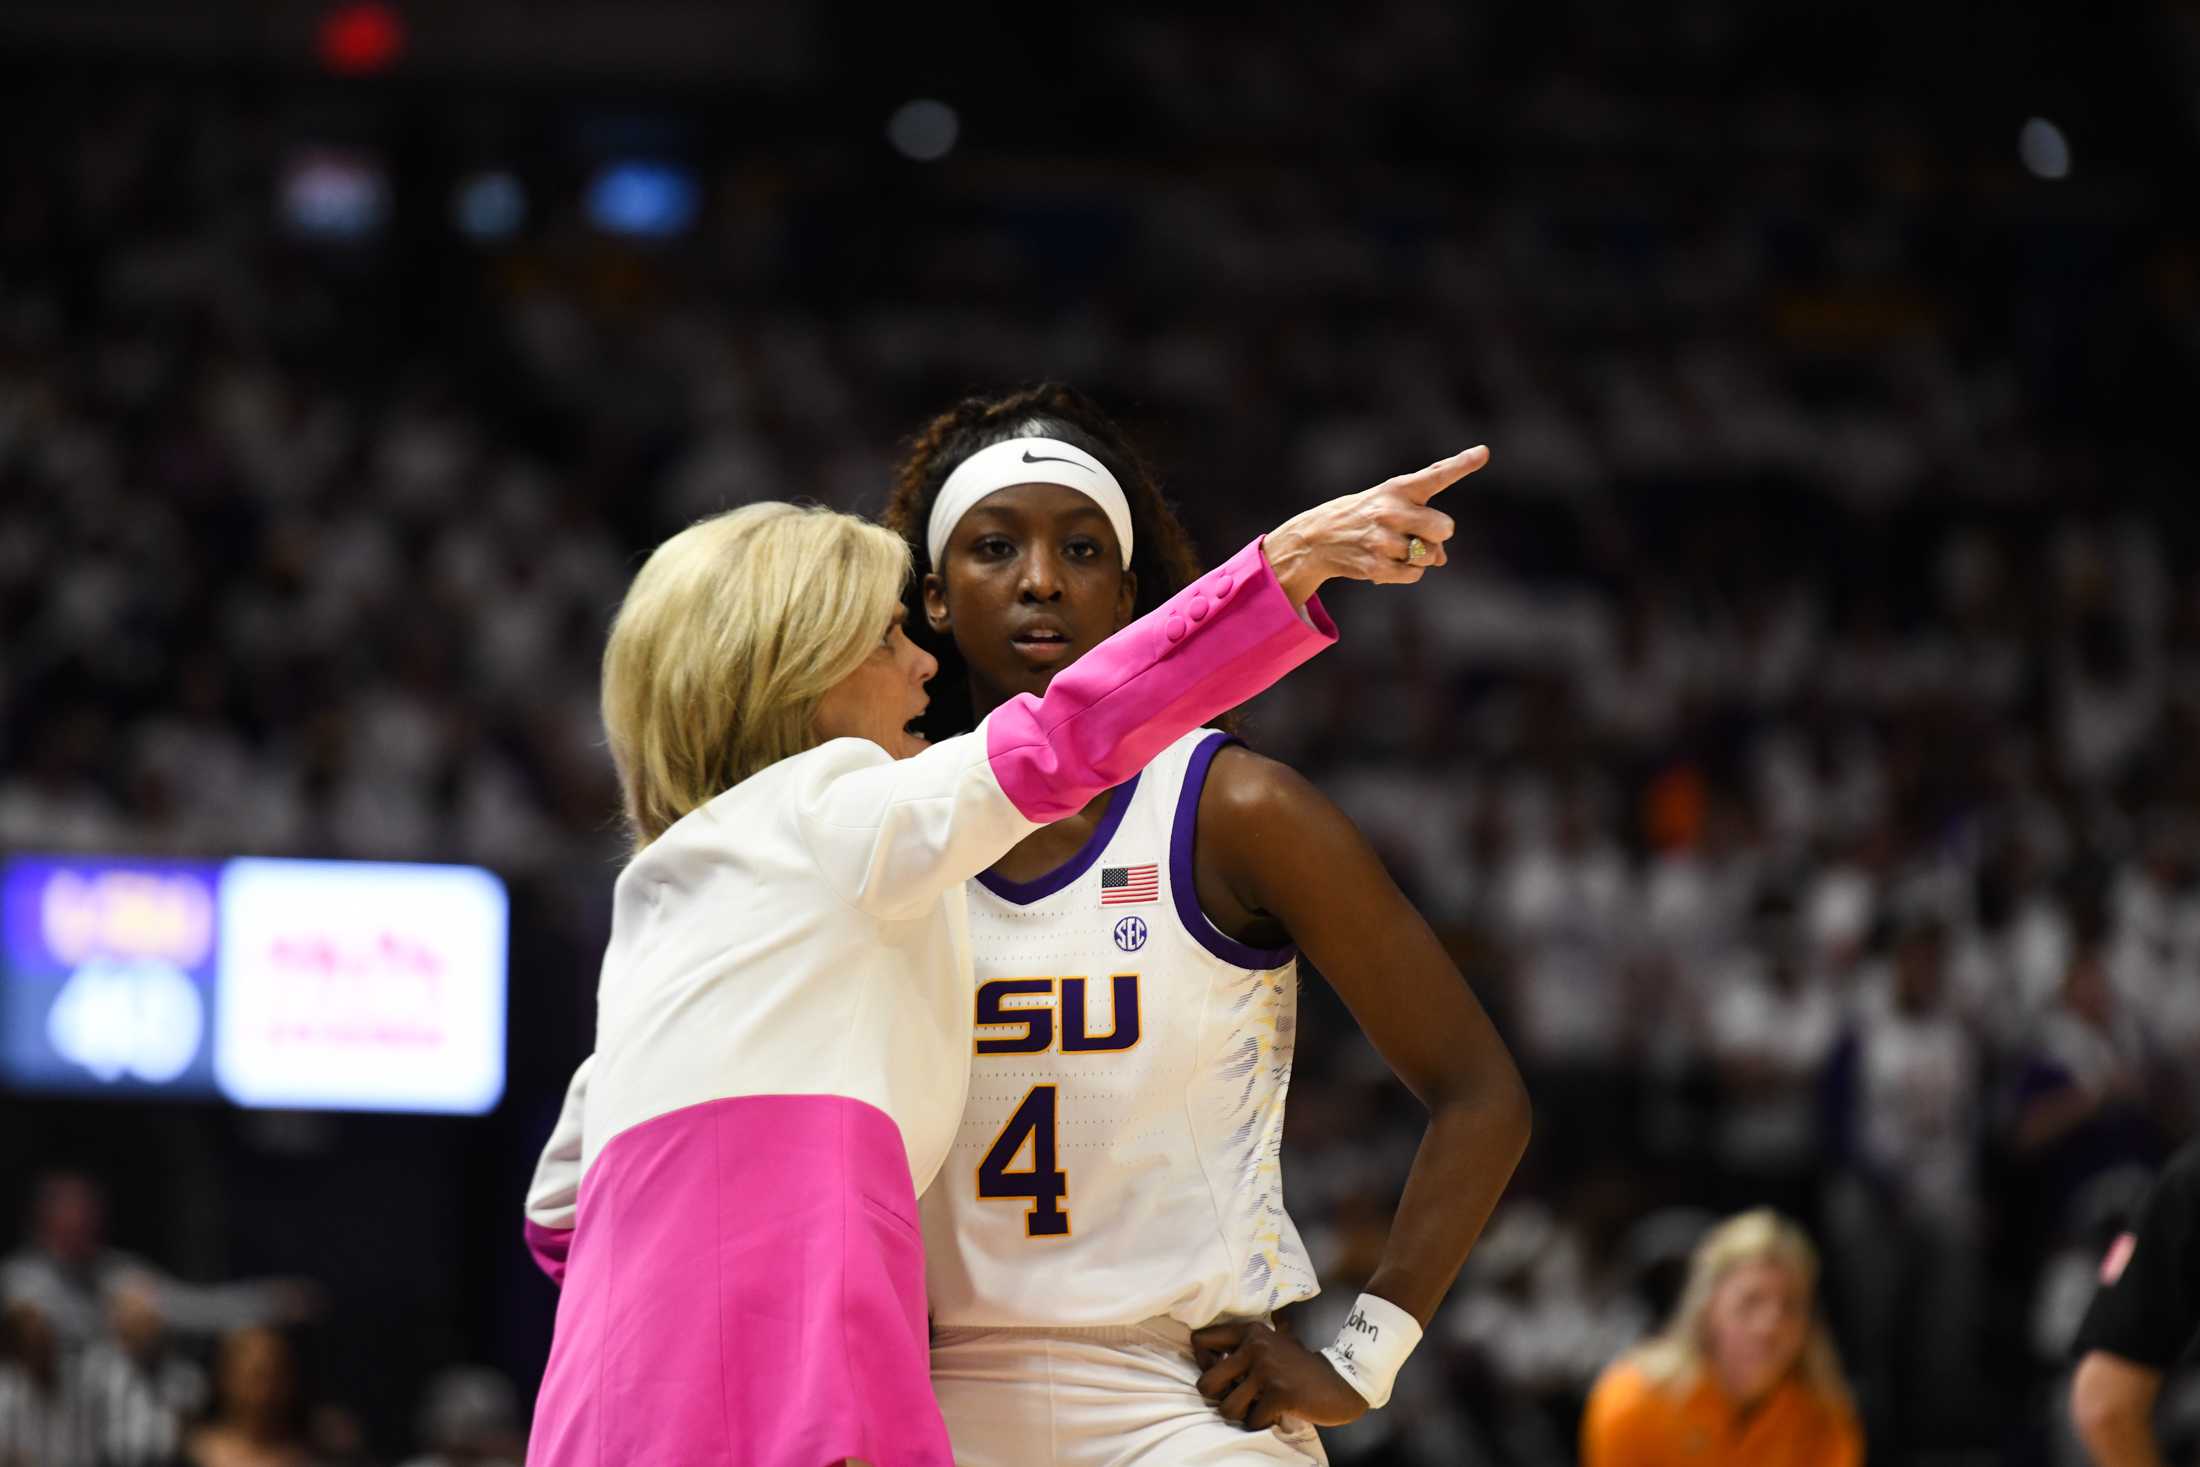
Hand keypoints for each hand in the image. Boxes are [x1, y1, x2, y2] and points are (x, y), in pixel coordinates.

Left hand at [1192, 1319, 1368, 1431]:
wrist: (1340, 1382)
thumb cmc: (1302, 1366)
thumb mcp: (1277, 1340)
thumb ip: (1251, 1338)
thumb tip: (1221, 1339)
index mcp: (1250, 1331)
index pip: (1200, 1341)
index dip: (1204, 1363)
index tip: (1222, 1373)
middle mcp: (1255, 1346)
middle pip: (1206, 1382)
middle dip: (1219, 1398)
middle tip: (1237, 1397)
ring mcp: (1267, 1370)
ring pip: (1226, 1408)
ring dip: (1241, 1415)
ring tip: (1257, 1408)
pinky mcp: (1279, 1394)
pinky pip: (1251, 1421)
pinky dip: (1261, 1424)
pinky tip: (1273, 1414)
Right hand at [1263, 445, 1488, 604]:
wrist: (1317, 538)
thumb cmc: (1364, 516)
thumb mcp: (1389, 500)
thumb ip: (1424, 517)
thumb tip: (1442, 559)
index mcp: (1397, 488)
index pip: (1436, 475)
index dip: (1462, 464)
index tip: (1483, 452)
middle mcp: (1391, 511)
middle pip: (1445, 528)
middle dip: (1436, 535)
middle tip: (1414, 533)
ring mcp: (1383, 540)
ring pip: (1430, 556)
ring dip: (1419, 556)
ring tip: (1392, 547)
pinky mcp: (1377, 566)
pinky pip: (1415, 574)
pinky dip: (1407, 572)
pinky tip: (1387, 562)